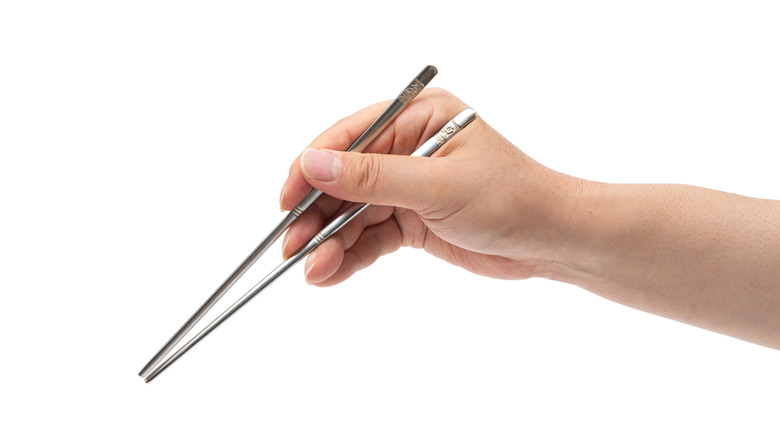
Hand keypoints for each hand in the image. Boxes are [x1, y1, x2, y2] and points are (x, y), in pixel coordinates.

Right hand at [279, 88, 580, 285]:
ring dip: (331, 242)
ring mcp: (408, 186)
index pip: (349, 138)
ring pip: (354, 214)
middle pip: (344, 180)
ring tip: (313, 270)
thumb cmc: (512, 199)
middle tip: (292, 247)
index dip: (312, 168)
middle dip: (318, 216)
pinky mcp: (411, 221)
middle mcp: (408, 148)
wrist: (551, 241)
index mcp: (418, 119)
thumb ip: (373, 177)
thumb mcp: (438, 184)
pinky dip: (350, 255)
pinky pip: (371, 237)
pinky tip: (330, 273)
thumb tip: (313, 164)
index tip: (288, 200)